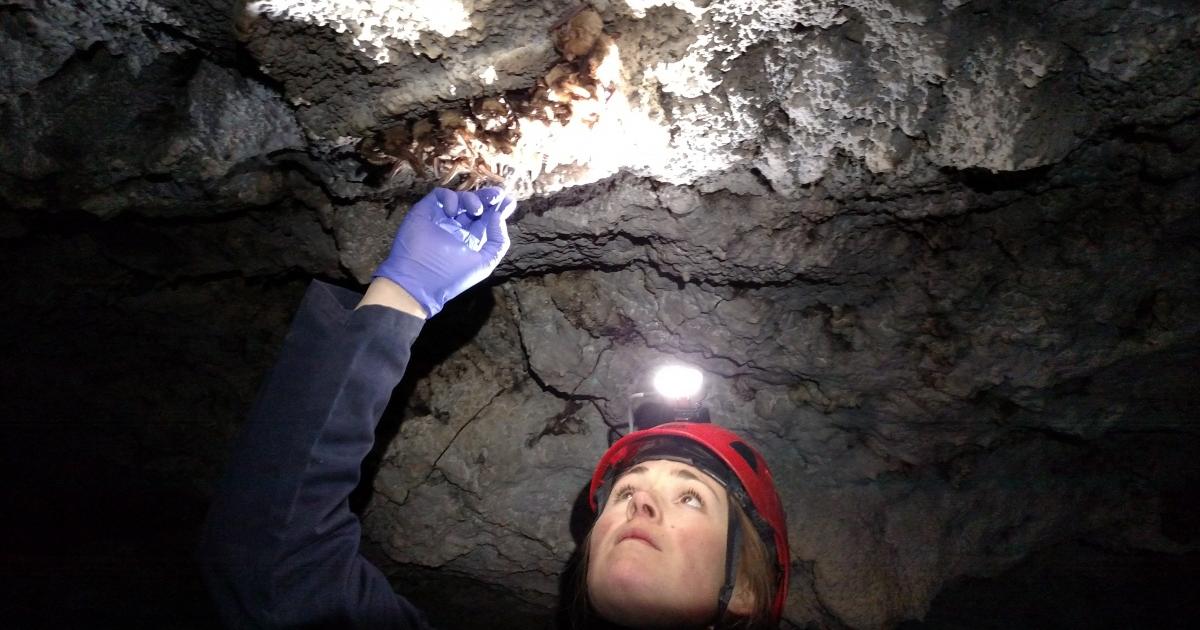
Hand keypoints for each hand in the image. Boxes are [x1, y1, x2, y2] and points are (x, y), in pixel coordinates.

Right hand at [373, 187, 514, 316]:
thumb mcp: (484, 263)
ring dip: (472, 199)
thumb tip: (498, 216)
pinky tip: (453, 211)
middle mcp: (456, 228)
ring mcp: (441, 219)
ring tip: (476, 210)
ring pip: (460, 198)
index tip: (510, 201)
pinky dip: (450, 198)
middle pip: (476, 205)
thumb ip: (497, 241)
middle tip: (498, 194)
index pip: (487, 219)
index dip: (499, 210)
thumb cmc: (452, 276)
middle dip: (488, 198)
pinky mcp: (425, 211)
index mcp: (470, 240)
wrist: (418, 281)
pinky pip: (439, 195)